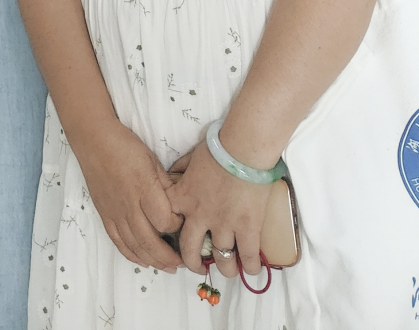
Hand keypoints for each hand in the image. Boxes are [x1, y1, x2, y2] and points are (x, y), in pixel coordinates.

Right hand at [71, 120, 183, 270]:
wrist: (93, 140)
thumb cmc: (124, 146)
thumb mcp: (152, 161)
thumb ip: (166, 185)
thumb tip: (180, 205)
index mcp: (144, 188)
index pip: (165, 221)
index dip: (178, 227)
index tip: (184, 222)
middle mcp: (128, 204)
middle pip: (150, 241)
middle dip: (169, 256)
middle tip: (183, 262)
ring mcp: (114, 211)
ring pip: (134, 246)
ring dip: (153, 260)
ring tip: (168, 267)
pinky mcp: (104, 214)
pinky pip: (117, 241)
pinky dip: (131, 254)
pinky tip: (143, 261)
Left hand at [166, 140, 271, 279]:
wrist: (243, 150)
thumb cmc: (217, 149)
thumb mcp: (190, 158)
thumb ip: (180, 169)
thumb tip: (174, 171)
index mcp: (183, 198)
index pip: (167, 222)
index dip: (170, 234)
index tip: (175, 240)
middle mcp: (199, 216)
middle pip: (189, 249)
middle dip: (192, 263)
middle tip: (198, 267)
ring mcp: (224, 225)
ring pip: (221, 257)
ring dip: (225, 268)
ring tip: (228, 270)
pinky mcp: (247, 228)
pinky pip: (248, 255)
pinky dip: (250, 266)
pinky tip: (251, 269)